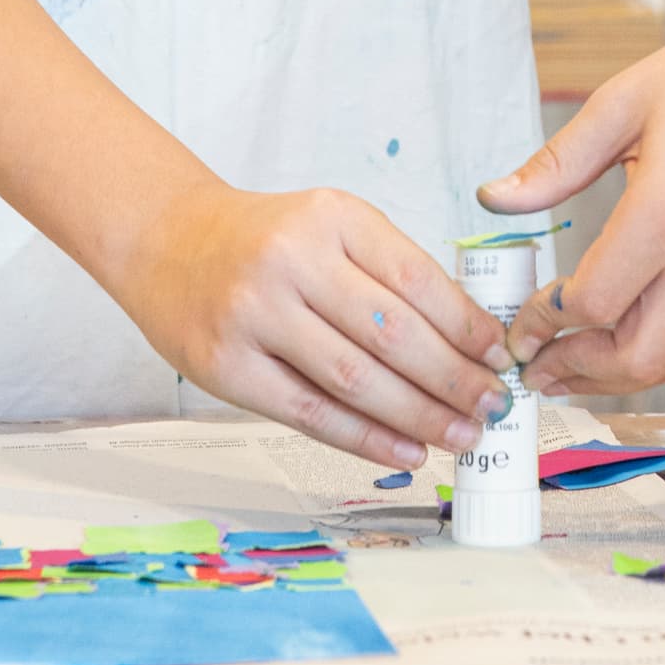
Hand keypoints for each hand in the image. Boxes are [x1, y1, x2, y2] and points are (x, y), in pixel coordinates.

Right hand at [106, 182, 511, 469]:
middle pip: (392, 334)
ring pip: (355, 379)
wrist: (166, 241)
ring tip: (462, 436)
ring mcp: (254, 315)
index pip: (416, 278)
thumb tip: (466, 341)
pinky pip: (310, 412)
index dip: (466, 325)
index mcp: (332, 216)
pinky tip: (406, 449)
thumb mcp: (329, 225)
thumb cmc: (263, 240)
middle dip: (453, 379)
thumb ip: (388, 272)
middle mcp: (292, 260)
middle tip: (493, 407)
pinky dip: (366, 437)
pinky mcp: (226, 366)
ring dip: (418, 416)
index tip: (499, 356)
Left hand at [472, 0, 664, 395]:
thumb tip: (495, 199)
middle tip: (537, 368)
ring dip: (617, 370)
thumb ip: (556, 163)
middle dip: (579, 372)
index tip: (519, 325)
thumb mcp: (622, 103)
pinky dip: (657, 343)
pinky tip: (625, 322)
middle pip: (639, 358)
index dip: (545, 325)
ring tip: (572, 360)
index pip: (595, 304)